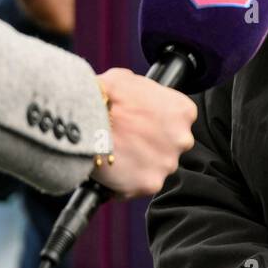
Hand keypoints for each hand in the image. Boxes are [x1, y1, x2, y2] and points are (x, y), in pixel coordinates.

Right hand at [90, 67, 195, 198]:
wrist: (85, 119)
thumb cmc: (104, 95)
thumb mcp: (128, 80)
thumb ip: (144, 92)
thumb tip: (137, 98)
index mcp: (183, 111)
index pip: (178, 122)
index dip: (157, 124)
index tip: (142, 125)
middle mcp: (183, 139)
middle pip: (170, 146)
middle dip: (152, 145)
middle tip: (128, 141)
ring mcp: (168, 164)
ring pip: (156, 168)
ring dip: (140, 165)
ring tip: (115, 155)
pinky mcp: (150, 184)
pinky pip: (138, 187)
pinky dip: (125, 184)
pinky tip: (110, 171)